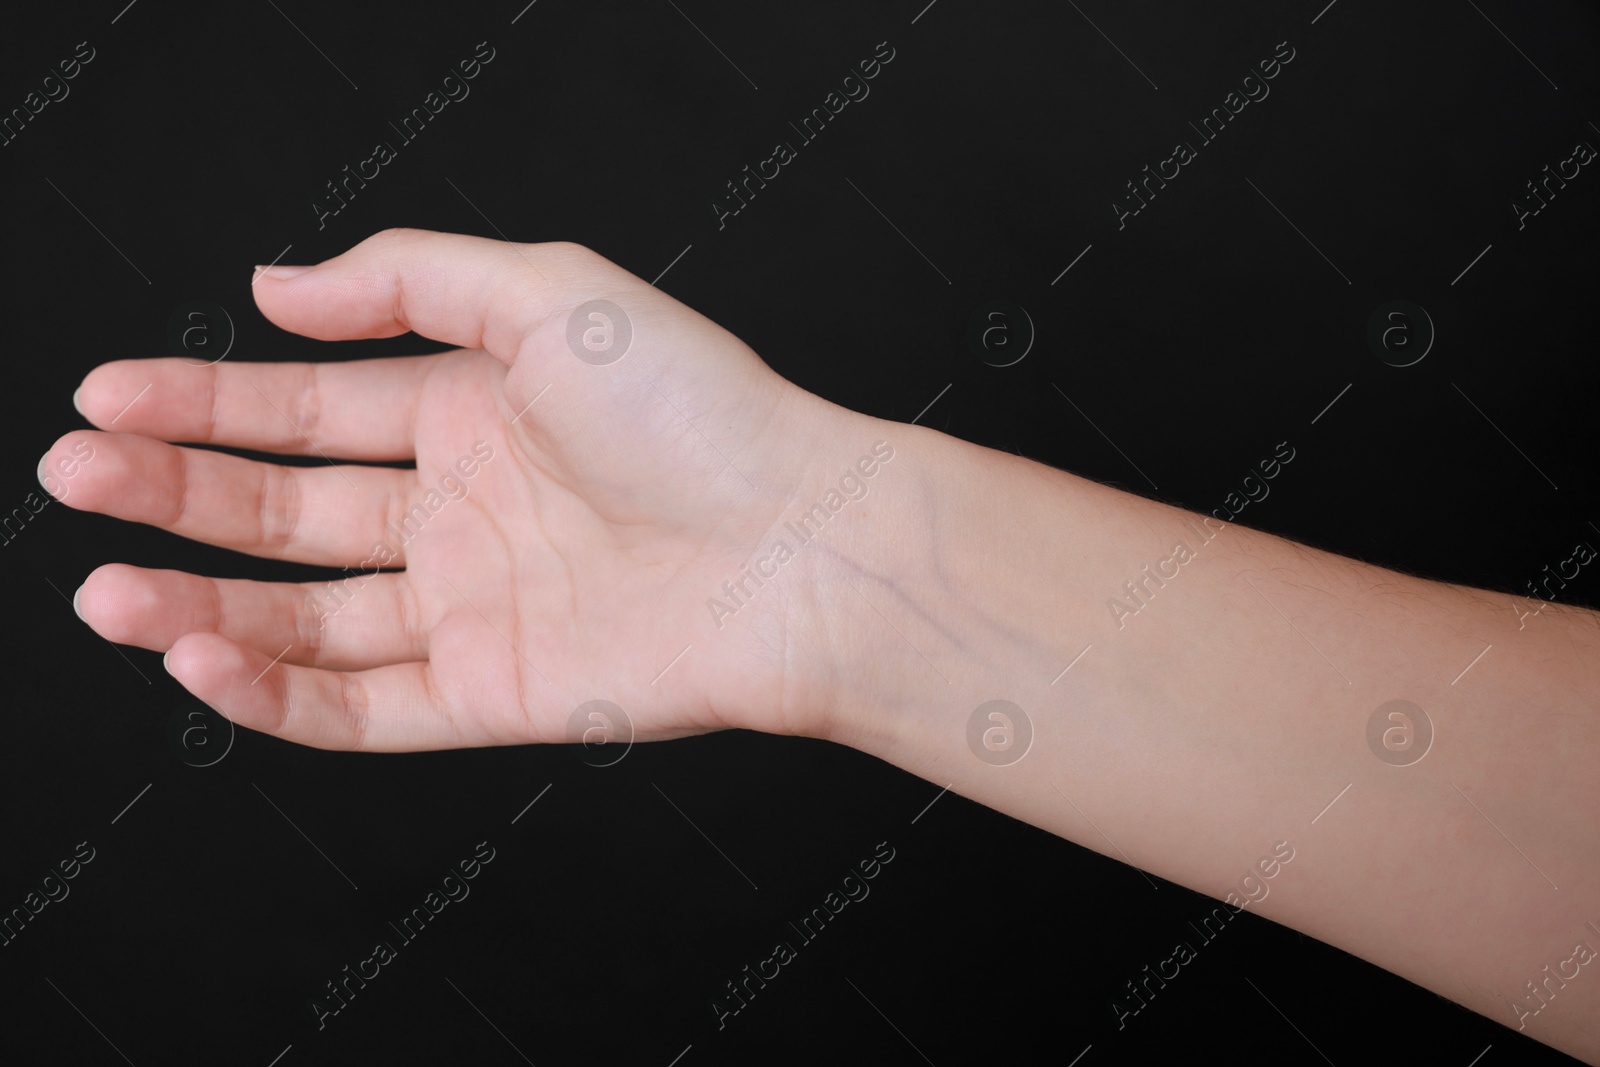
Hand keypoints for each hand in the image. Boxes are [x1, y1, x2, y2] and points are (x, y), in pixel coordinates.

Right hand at [52, 229, 880, 750]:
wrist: (805, 542)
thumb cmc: (702, 410)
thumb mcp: (549, 294)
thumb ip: (408, 281)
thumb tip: (277, 287)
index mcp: (473, 413)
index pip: (307, 409)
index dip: (201, 403)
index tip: (106, 397)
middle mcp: (464, 512)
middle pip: (287, 514)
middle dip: (174, 494)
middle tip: (75, 473)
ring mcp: (476, 607)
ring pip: (306, 619)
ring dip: (198, 607)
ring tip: (106, 590)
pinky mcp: (497, 694)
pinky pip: (363, 706)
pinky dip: (277, 693)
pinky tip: (202, 660)